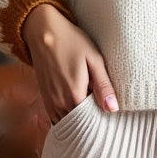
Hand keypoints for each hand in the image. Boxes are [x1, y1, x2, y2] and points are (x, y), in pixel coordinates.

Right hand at [22, 3, 118, 122]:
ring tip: (91, 114)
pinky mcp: (45, 98)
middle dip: (90, 124)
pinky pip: (56, 118)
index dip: (102, 121)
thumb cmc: (71, 42)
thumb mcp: (93, 59)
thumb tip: (113, 109)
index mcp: (74, 95)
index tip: (111, 118)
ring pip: (66, 123)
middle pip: (78, 125)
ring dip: (78, 123)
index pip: (91, 122)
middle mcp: (59, 103)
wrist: (43, 32)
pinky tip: (77, 109)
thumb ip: (103, 85)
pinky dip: (67, 118)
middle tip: (103, 118)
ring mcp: (49, 102)